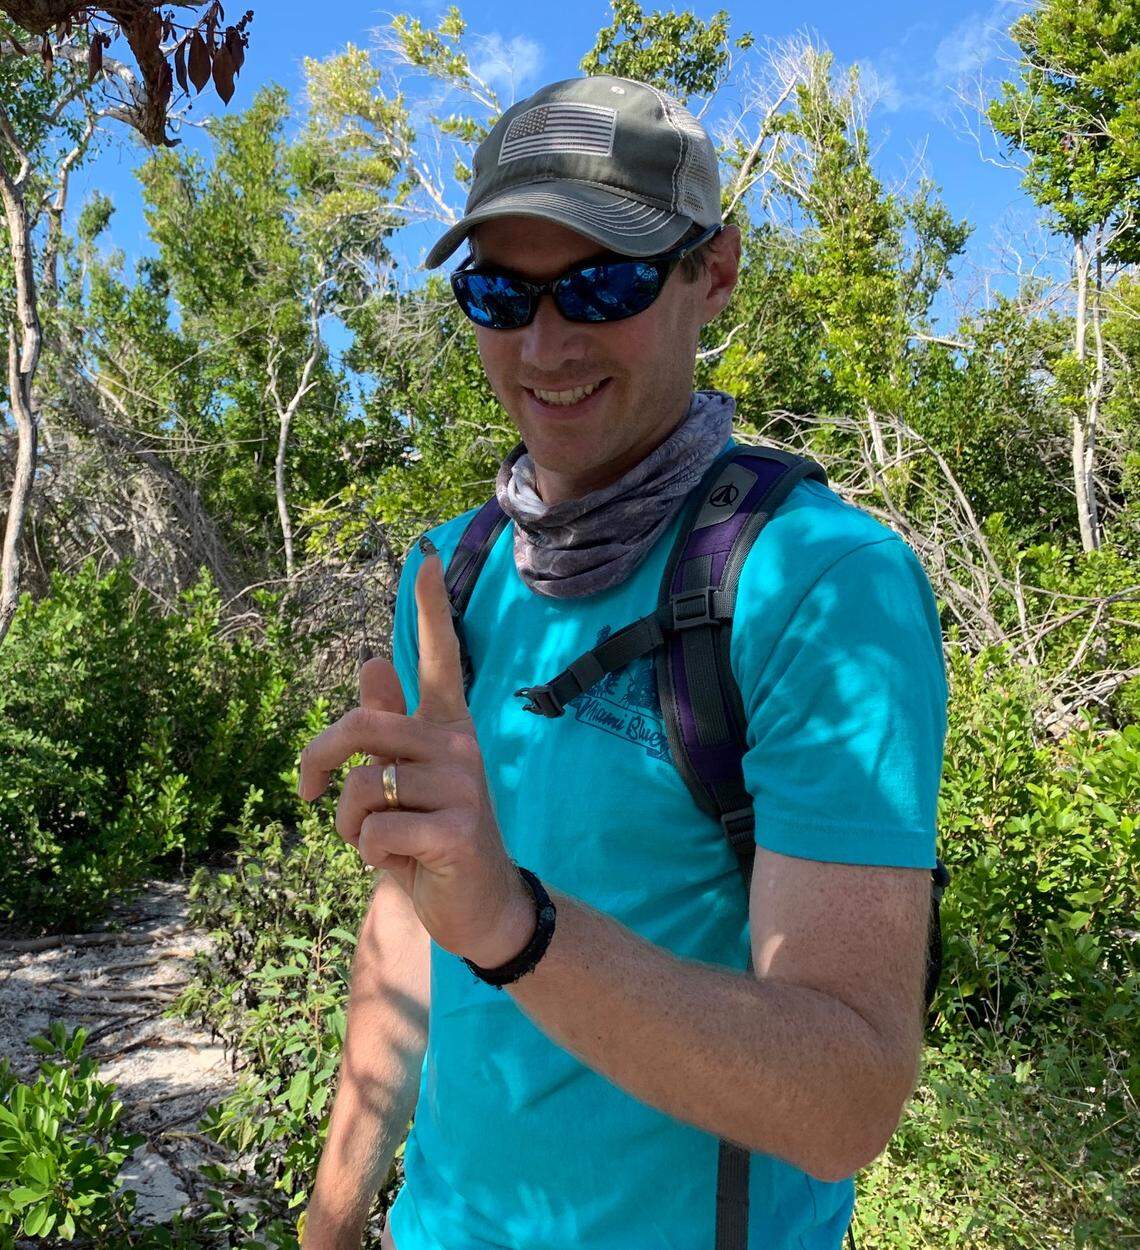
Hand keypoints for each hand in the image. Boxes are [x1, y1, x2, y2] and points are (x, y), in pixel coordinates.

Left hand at [297, 540, 532, 966]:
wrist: (482, 906)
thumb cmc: (433, 837)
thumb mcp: (406, 780)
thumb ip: (390, 725)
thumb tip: (370, 661)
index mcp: (446, 727)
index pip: (439, 657)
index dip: (429, 607)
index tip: (425, 553)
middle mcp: (458, 745)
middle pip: (362, 725)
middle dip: (318, 757)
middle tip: (307, 791)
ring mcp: (462, 785)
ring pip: (361, 787)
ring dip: (347, 825)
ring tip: (374, 841)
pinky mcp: (456, 830)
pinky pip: (373, 832)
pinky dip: (366, 855)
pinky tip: (398, 863)